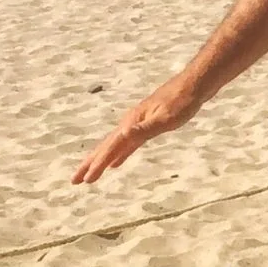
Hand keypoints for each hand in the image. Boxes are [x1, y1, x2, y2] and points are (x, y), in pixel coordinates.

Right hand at [74, 75, 202, 183]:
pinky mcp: (144, 125)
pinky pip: (125, 145)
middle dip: (90, 164)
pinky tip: (116, 163)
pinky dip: (118, 155)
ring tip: (90, 174)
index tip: (85, 181)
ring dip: (101, 160)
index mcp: (131, 123)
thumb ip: (145, 129)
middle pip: (105, 147)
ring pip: (113, 146)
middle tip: (74, 181)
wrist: (193, 85)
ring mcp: (136, 124)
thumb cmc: (182, 102)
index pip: (110, 148)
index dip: (98, 165)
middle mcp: (129, 124)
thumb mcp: (165, 118)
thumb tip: (122, 135)